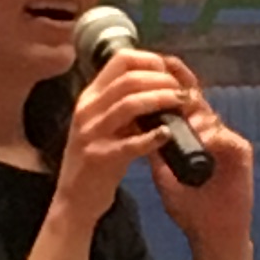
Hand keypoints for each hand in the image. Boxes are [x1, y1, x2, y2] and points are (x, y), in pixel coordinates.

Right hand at [60, 42, 204, 212]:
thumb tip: (161, 84)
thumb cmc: (97, 159)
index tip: (170, 73)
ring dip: (162, 100)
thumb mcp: (105, 124)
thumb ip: (125, 104)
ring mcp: (91, 133)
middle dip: (162, 81)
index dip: (151, 60)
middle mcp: (87, 109)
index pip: (120, 59)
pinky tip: (168, 135)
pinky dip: (153, 137)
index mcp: (90, 96)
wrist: (75, 199)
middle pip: (129, 79)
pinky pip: (130, 143)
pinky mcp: (99, 158)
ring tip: (183, 105)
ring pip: (130, 104)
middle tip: (183, 92)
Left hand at [143, 58, 254, 259]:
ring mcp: (226, 141)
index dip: (167, 85)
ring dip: (193, 115)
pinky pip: (225, 138)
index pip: (180, 104)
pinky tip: (200, 137)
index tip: (151, 70)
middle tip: (168, 75)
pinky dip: (211, 136)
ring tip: (181, 114)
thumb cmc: (189, 207)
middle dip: (181, 88)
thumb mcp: (164, 174)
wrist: (212, 234)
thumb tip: (131, 125)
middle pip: (197, 101)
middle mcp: (210, 133)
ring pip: (209, 116)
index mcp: (192, 135)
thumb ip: (153, 150)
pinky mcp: (240, 154)